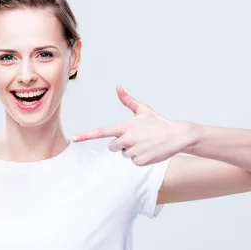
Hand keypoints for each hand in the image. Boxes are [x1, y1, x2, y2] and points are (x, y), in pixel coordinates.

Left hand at [72, 86, 193, 165]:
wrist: (177, 136)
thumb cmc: (158, 122)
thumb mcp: (143, 110)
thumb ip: (127, 100)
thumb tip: (118, 87)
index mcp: (125, 127)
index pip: (101, 132)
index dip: (86, 135)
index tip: (74, 138)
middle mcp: (126, 140)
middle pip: (112, 147)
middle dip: (120, 144)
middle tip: (136, 138)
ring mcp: (133, 151)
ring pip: (123, 154)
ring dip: (131, 151)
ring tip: (145, 143)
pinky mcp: (140, 161)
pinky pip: (133, 161)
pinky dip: (140, 158)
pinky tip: (149, 150)